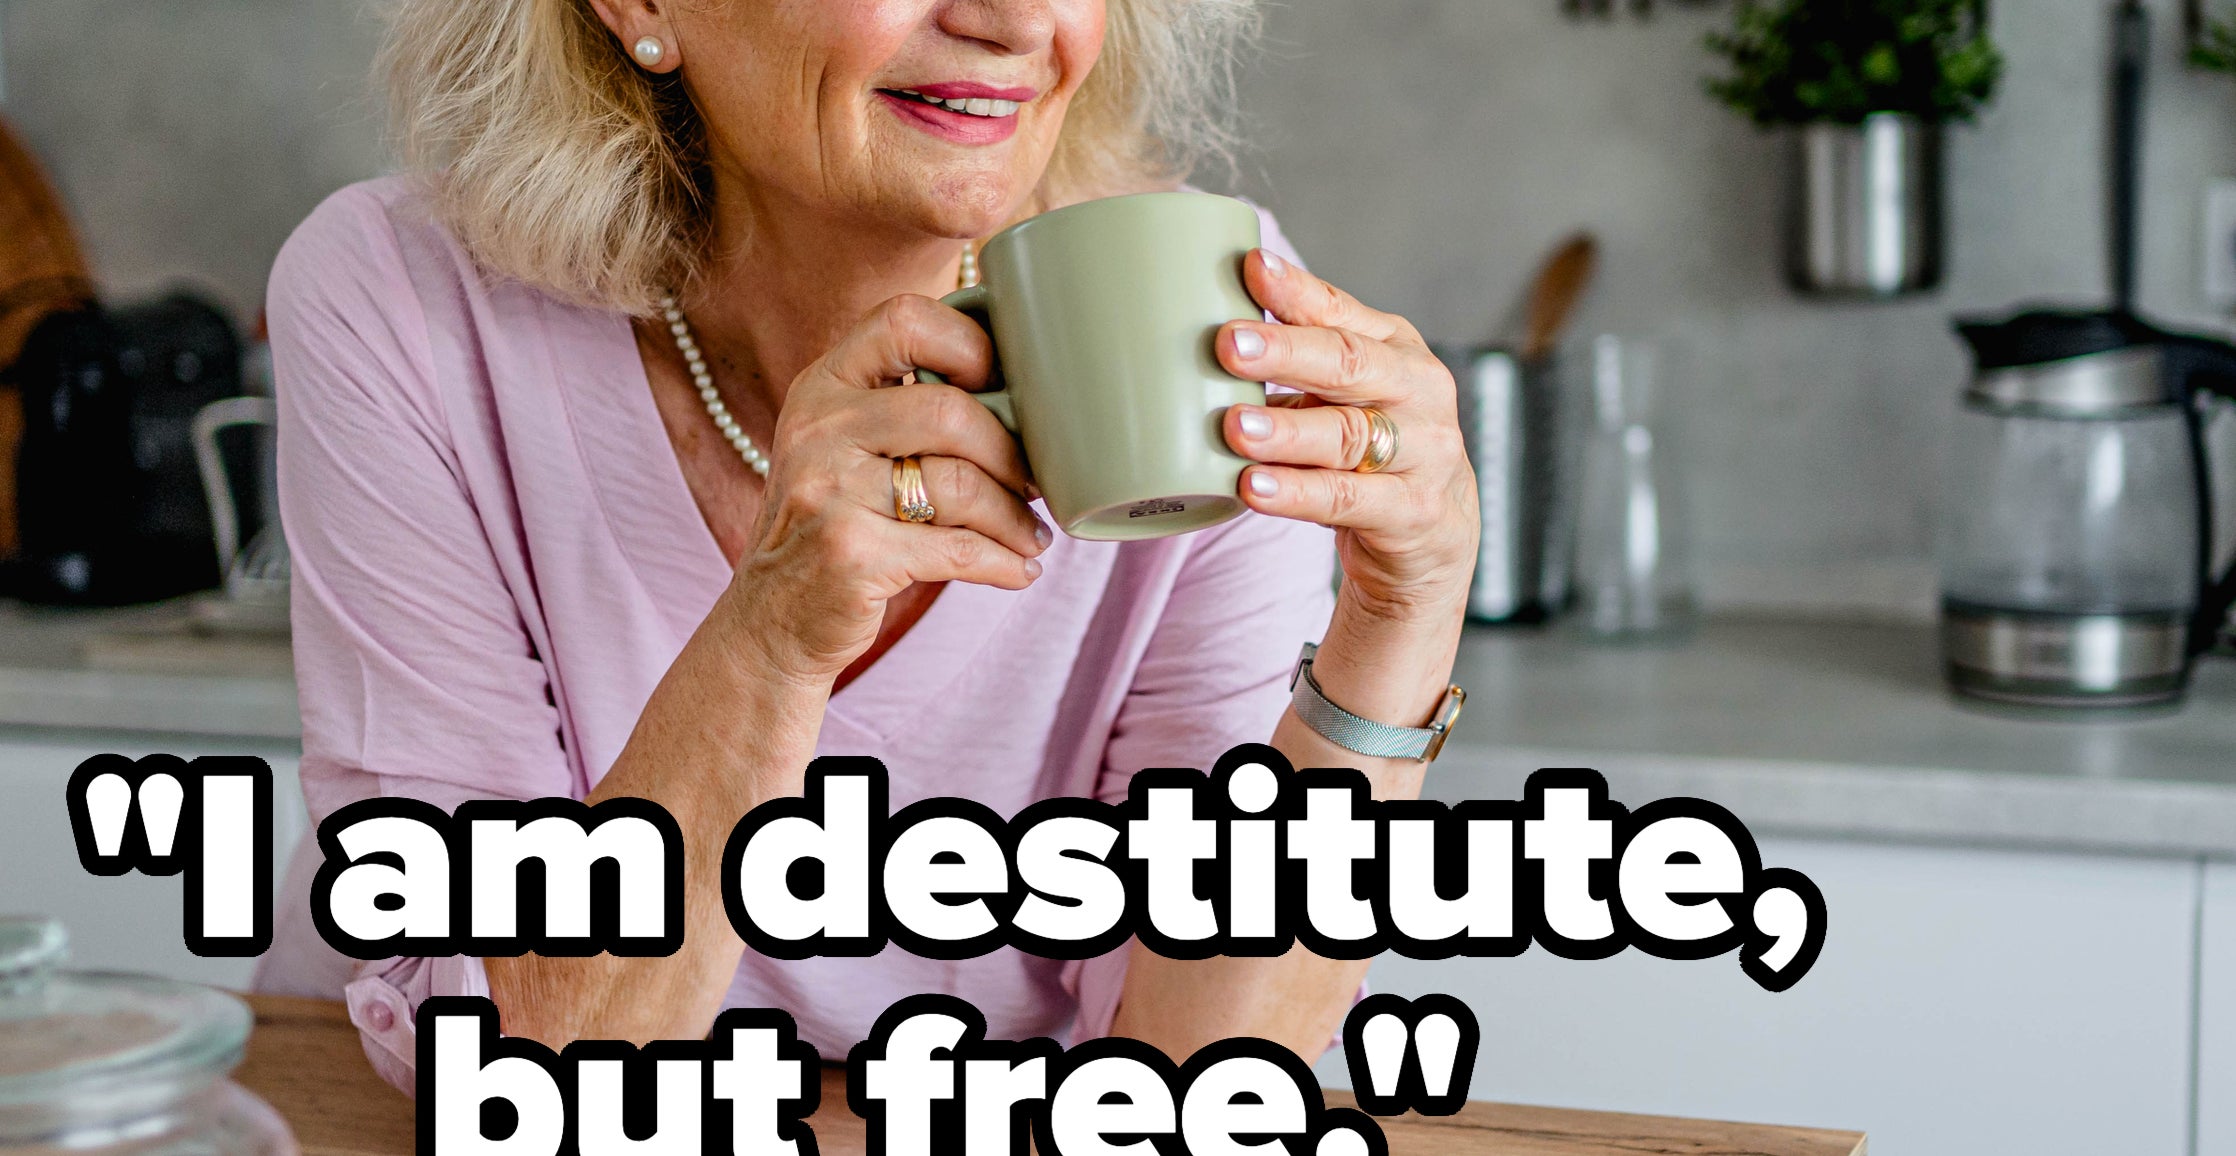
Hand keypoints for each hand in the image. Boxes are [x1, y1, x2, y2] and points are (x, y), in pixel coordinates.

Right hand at [723, 294, 1049, 685]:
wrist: (770, 619)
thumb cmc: (834, 524)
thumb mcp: (842, 447)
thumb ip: (903, 407)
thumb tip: (1023, 398)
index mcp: (823, 386)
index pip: (903, 320)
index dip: (970, 344)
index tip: (1003, 386)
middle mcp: (819, 430)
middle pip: (950, 411)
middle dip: (1010, 452)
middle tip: (1031, 484)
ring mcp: (830, 493)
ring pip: (960, 485)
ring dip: (1014, 517)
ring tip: (1031, 536)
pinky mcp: (851, 557)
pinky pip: (958, 550)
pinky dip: (1003, 563)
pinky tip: (1019, 570)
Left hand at [1218, 250, 1478, 624]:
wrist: (1435, 530)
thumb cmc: (1371, 447)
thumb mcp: (1342, 396)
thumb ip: (1293, 367)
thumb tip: (1196, 337)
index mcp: (1395, 347)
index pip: (1341, 312)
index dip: (1296, 291)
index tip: (1250, 267)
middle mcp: (1419, 389)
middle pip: (1348, 364)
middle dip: (1285, 352)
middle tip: (1228, 344)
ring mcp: (1425, 451)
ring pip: (1346, 436)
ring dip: (1285, 431)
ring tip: (1233, 426)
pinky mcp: (1414, 510)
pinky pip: (1346, 499)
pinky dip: (1297, 493)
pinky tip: (1254, 487)